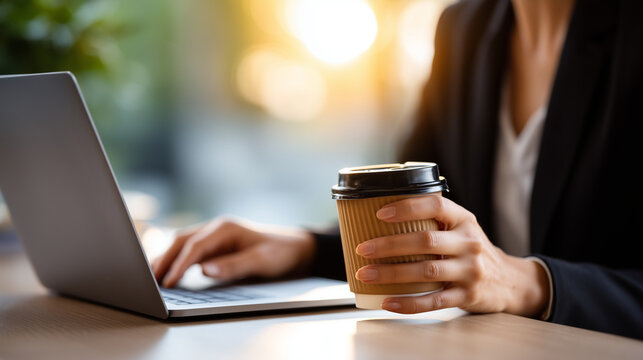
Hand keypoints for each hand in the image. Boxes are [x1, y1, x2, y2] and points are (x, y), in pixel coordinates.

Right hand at [151, 217, 315, 287]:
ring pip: (182, 243)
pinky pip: (190, 249)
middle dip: (164, 259)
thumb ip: (233, 266)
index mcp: (226, 228)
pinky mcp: (215, 244)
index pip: (194, 246)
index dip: (179, 265)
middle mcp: (217, 228)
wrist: (295, 247)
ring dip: (166, 258)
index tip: (167, 282)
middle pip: (182, 241)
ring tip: (151, 277)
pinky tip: (168, 271)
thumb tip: (204, 270)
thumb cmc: (280, 253)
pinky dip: (176, 259)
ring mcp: (215, 234)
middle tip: (148, 280)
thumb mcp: (261, 261)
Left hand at [354, 195, 549, 317]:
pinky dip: (408, 303)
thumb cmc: (471, 250)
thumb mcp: (461, 228)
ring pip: (426, 271)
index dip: (407, 208)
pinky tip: (387, 302)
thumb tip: (381, 214)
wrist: (509, 282)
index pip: (436, 206)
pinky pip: (434, 301)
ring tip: (365, 274)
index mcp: (464, 220)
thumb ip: (434, 220)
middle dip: (389, 245)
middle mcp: (469, 243)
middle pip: (425, 241)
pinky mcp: (467, 296)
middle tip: (363, 248)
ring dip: (391, 274)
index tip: (380, 214)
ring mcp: (470, 271)